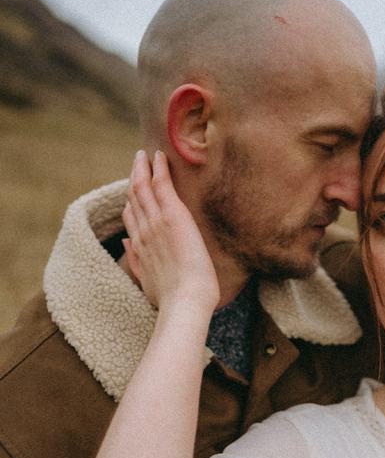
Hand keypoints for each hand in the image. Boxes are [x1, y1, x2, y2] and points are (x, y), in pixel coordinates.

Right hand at [122, 150, 218, 314]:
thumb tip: (124, 241)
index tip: (133, 190)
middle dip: (134, 178)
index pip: (131, 217)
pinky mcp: (172, 216)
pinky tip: (159, 155)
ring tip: (143, 155)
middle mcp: (143, 231)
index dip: (131, 201)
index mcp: (139, 247)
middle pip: (134, 198)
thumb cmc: (173, 299)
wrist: (186, 302)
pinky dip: (158, 168)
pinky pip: (161, 184)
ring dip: (142, 168)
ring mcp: (156, 222)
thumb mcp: (148, 281)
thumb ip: (136, 260)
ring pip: (143, 187)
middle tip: (137, 162)